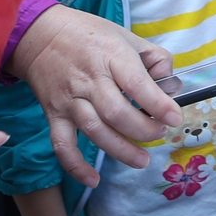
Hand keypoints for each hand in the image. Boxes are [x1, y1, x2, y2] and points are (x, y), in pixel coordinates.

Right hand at [9, 7, 180, 184]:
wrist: (40, 36)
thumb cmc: (91, 36)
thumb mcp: (128, 36)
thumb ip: (155, 59)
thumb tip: (170, 86)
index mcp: (111, 56)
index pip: (137, 84)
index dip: (158, 104)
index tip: (174, 118)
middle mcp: (89, 79)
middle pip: (117, 112)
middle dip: (143, 129)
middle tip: (159, 133)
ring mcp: (70, 99)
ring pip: (95, 130)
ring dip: (121, 150)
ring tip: (142, 160)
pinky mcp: (54, 114)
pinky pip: (62, 145)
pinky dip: (75, 166)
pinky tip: (93, 180)